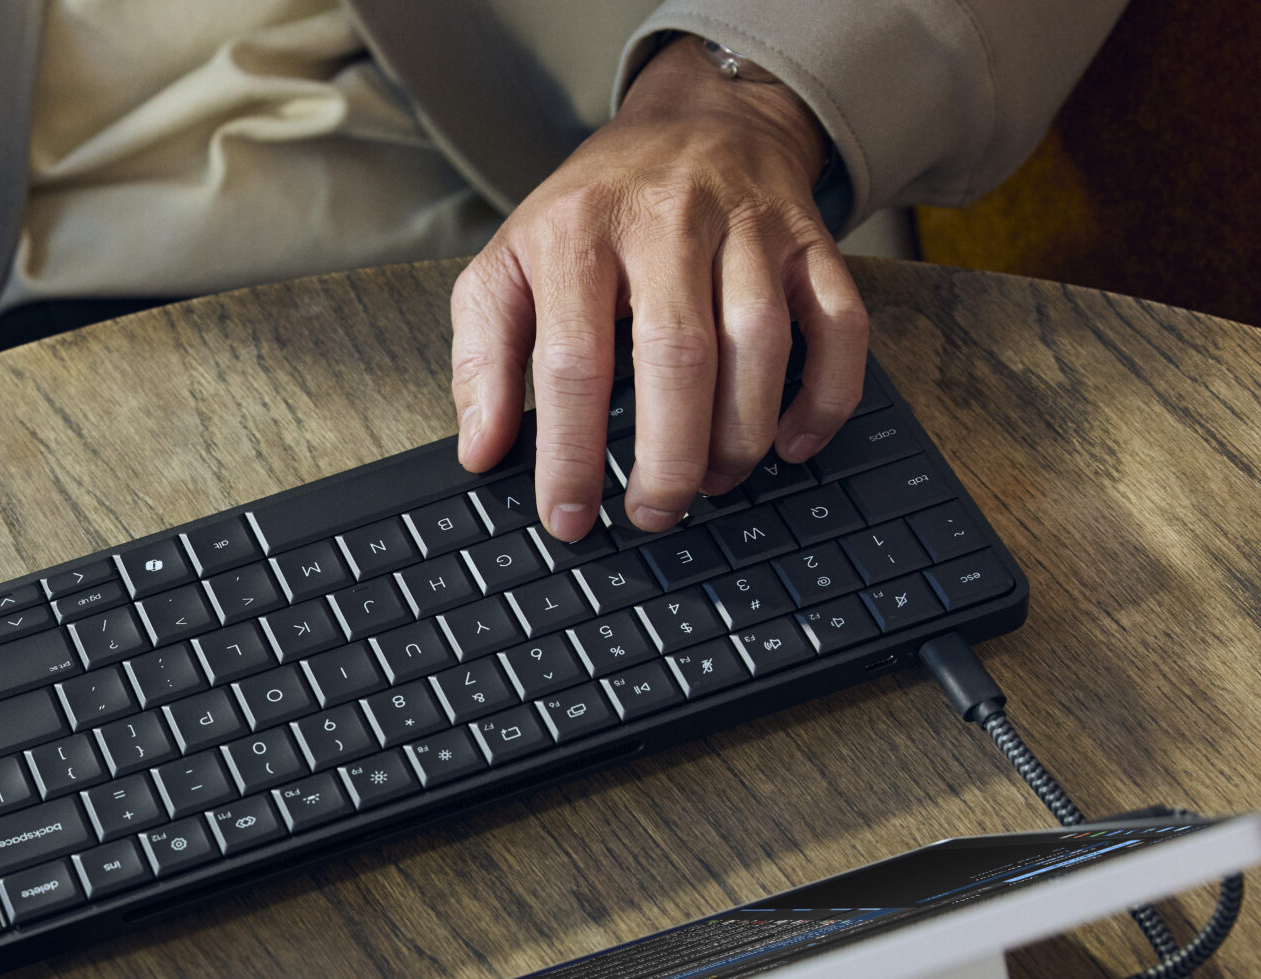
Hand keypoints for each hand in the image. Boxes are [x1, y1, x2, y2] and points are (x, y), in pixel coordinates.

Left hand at [450, 32, 868, 538]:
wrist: (695, 118)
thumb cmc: (589, 213)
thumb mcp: (507, 265)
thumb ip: (481, 357)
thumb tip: (481, 451)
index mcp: (578, 235)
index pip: (574, 360)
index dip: (570, 452)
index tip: (568, 518)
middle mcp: (667, 223)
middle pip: (677, 355)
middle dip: (668, 456)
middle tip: (654, 515)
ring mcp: (747, 228)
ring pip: (762, 341)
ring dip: (743, 433)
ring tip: (714, 483)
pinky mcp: (810, 240)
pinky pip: (839, 321)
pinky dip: (827, 393)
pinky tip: (794, 444)